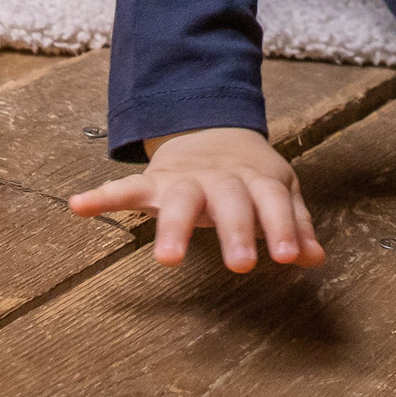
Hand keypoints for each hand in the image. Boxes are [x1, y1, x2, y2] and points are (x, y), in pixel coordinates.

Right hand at [67, 126, 325, 271]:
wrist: (211, 130)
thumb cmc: (250, 177)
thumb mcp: (279, 192)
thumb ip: (295, 224)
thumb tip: (316, 258)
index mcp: (256, 180)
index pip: (273, 201)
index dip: (283, 228)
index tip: (289, 258)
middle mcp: (220, 178)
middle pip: (229, 201)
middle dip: (235, 231)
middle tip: (242, 266)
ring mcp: (185, 179)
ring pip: (179, 200)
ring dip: (173, 228)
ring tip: (166, 260)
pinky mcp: (153, 183)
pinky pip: (125, 189)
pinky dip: (102, 197)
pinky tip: (79, 207)